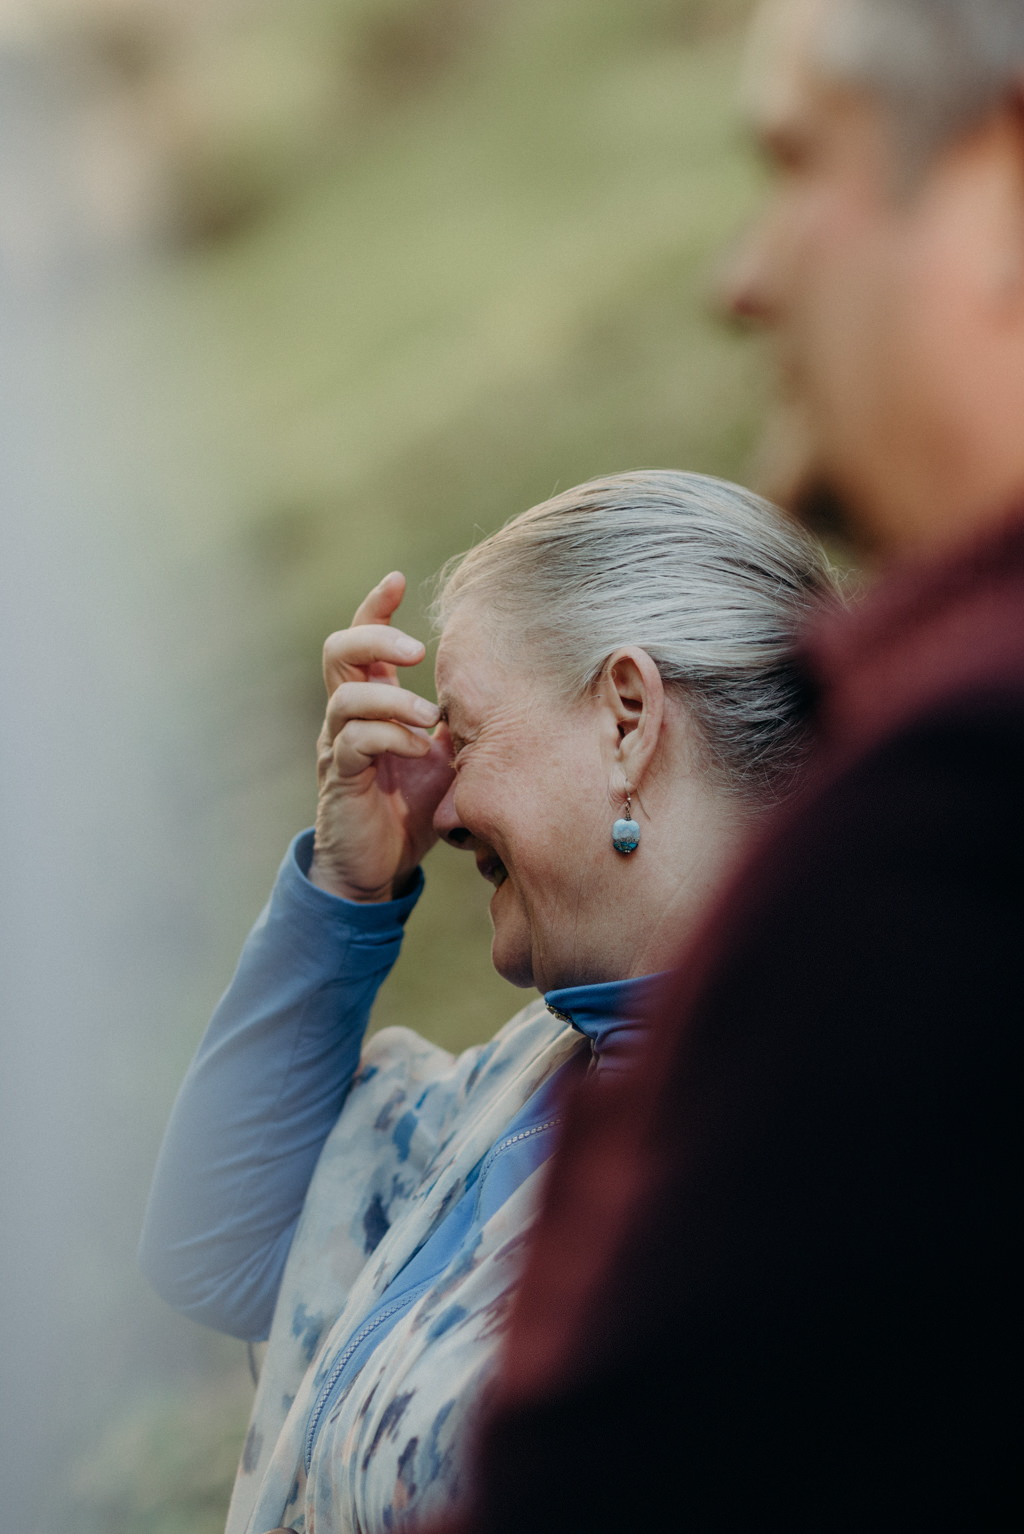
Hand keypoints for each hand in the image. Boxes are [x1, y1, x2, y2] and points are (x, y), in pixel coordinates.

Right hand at [310, 572, 453, 901]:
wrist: (379, 868)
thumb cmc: (412, 809)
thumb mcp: (447, 757)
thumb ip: (460, 722)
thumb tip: (508, 690)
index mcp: (371, 702)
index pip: (362, 640)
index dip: (374, 606)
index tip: (397, 579)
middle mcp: (347, 716)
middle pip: (339, 652)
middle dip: (376, 639)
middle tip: (416, 652)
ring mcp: (339, 746)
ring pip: (345, 696)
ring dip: (393, 699)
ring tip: (429, 717)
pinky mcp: (340, 778)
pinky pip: (355, 742)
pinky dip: (392, 738)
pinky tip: (421, 751)